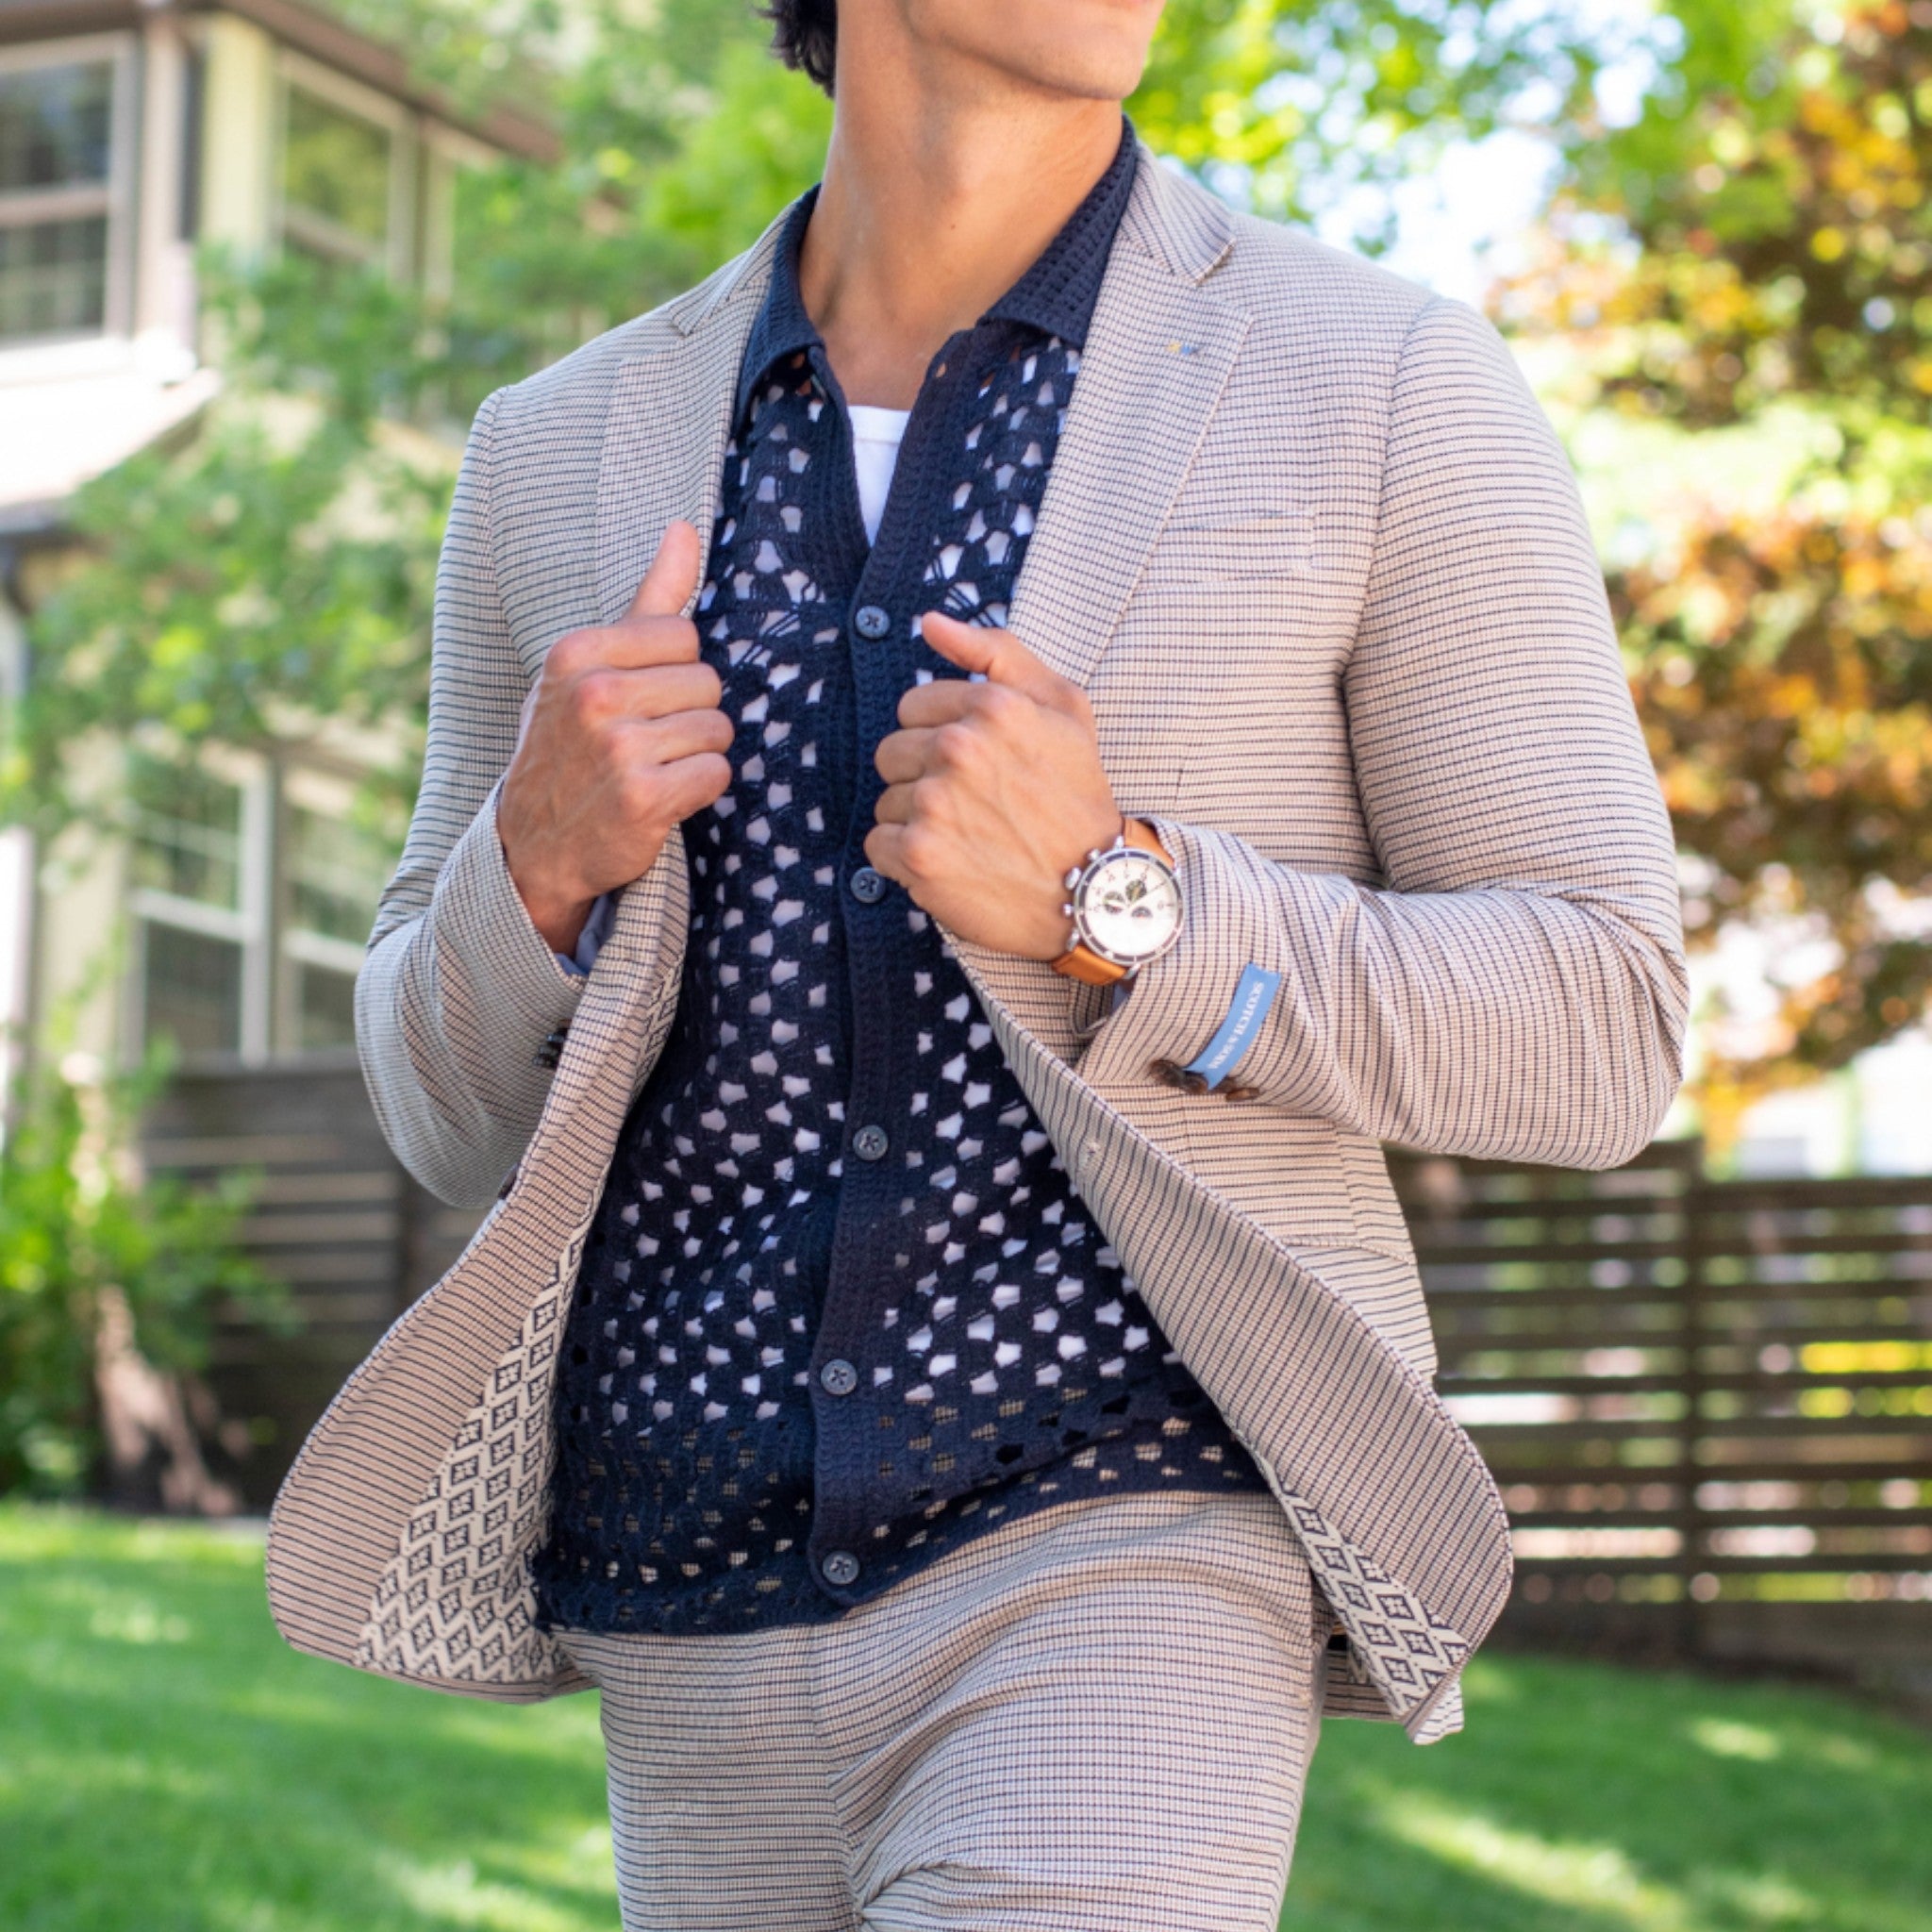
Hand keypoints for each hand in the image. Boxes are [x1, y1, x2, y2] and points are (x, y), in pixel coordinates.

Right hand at [497, 521, 731, 953]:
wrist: (534, 843)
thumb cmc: (569, 744)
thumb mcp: (590, 666)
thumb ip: (647, 600)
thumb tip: (685, 529)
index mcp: (577, 652)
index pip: (684, 636)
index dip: (675, 672)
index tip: (640, 699)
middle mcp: (593, 695)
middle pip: (707, 684)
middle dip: (690, 715)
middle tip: (647, 742)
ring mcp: (617, 748)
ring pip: (717, 730)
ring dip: (696, 754)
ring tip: (653, 768)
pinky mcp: (644, 798)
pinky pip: (717, 774)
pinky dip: (700, 790)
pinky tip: (663, 797)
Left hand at [866, 612, 1122, 957]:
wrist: (1095, 892)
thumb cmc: (1078, 797)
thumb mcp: (1064, 707)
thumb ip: (998, 653)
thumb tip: (929, 623)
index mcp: (992, 707)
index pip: (913, 706)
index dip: (941, 736)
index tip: (978, 766)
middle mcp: (959, 749)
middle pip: (891, 751)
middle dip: (924, 776)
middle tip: (974, 805)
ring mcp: (934, 804)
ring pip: (886, 800)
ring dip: (918, 820)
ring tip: (969, 837)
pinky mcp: (918, 855)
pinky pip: (877, 845)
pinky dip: (905, 860)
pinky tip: (950, 863)